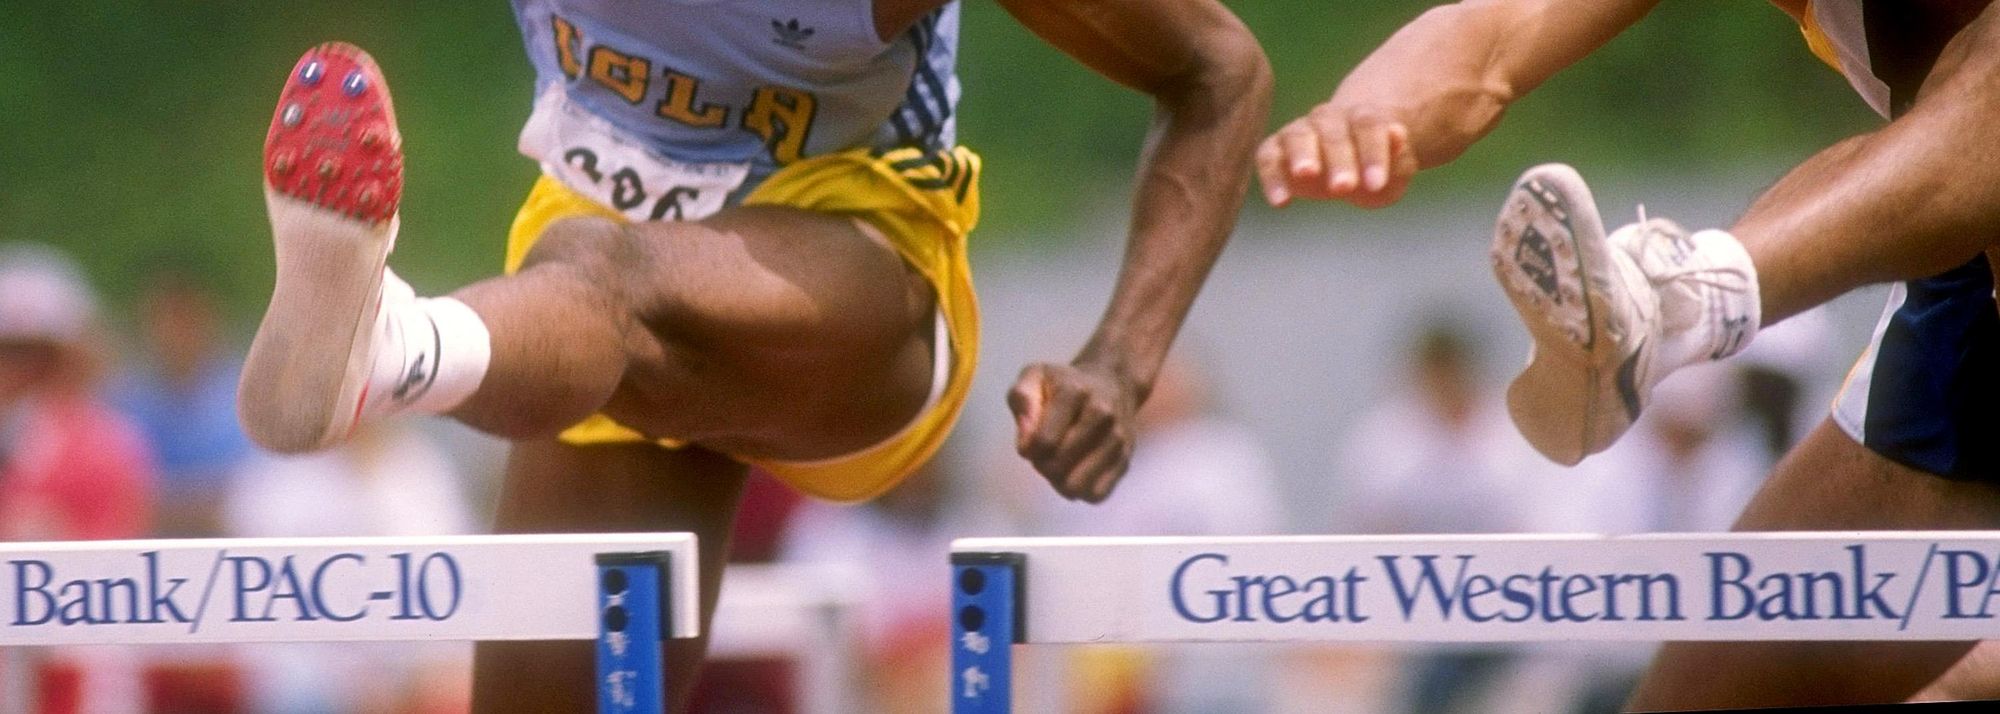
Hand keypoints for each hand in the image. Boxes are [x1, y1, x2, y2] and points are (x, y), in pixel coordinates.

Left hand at [1007, 362, 1140, 502]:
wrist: (1113, 384)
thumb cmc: (1063, 385)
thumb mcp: (1035, 377)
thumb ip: (1023, 401)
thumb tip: (1026, 443)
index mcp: (1075, 392)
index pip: (1044, 441)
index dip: (1028, 450)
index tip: (1029, 443)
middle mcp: (1102, 414)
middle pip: (1058, 466)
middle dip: (1042, 465)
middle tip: (1044, 452)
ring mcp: (1118, 439)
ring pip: (1077, 485)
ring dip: (1059, 481)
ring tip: (1059, 463)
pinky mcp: (1125, 460)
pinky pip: (1097, 494)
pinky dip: (1080, 491)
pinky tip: (1076, 473)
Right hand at [1257, 102, 1419, 208]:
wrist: (1347, 158)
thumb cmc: (1373, 167)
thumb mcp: (1396, 167)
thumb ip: (1399, 155)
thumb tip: (1398, 134)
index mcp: (1362, 118)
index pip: (1368, 126)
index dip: (1373, 153)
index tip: (1376, 185)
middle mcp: (1328, 119)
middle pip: (1332, 131)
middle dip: (1338, 159)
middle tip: (1343, 188)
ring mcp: (1299, 132)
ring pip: (1296, 136)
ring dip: (1301, 155)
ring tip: (1305, 175)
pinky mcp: (1274, 151)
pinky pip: (1267, 157)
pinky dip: (1271, 177)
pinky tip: (1281, 202)